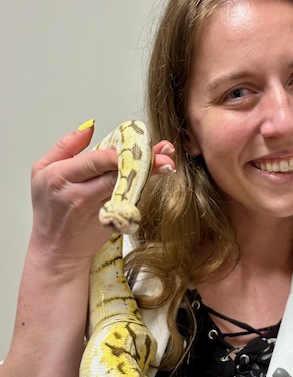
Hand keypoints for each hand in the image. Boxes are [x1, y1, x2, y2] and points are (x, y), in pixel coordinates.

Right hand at [29, 124, 175, 270]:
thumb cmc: (48, 208)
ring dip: (149, 175)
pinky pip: (128, 202)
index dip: (120, 152)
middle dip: (142, 161)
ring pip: (127, 188)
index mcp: (61, 177)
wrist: (56, 249)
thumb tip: (89, 127)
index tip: (137, 143)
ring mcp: (98, 210)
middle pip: (117, 173)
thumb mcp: (42, 171)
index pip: (96, 161)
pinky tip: (155, 179)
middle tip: (165, 152)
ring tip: (166, 163)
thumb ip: (66, 146)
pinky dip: (141, 190)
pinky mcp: (112, 222)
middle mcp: (80, 194)